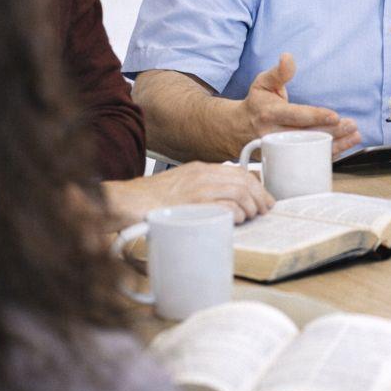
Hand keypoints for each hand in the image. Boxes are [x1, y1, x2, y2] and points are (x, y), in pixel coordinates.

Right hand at [103, 162, 273, 228]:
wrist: (125, 201)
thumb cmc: (151, 199)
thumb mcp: (182, 186)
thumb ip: (203, 189)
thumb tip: (228, 202)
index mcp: (200, 169)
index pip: (239, 171)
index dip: (258, 185)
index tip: (265, 199)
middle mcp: (201, 175)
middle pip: (243, 181)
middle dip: (259, 196)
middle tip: (264, 211)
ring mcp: (196, 189)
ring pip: (238, 192)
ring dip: (250, 206)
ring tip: (250, 218)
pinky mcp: (191, 204)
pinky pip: (223, 206)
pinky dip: (235, 213)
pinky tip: (236, 221)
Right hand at [244, 53, 360, 158]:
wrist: (239, 129)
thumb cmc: (257, 103)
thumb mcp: (263, 83)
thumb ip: (279, 72)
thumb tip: (288, 57)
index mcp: (269, 114)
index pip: (296, 116)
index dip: (316, 117)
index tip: (335, 116)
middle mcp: (274, 135)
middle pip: (307, 136)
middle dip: (332, 132)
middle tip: (351, 125)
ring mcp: (279, 151)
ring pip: (310, 151)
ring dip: (336, 146)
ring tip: (354, 136)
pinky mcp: (285, 160)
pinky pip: (309, 160)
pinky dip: (328, 155)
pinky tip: (344, 147)